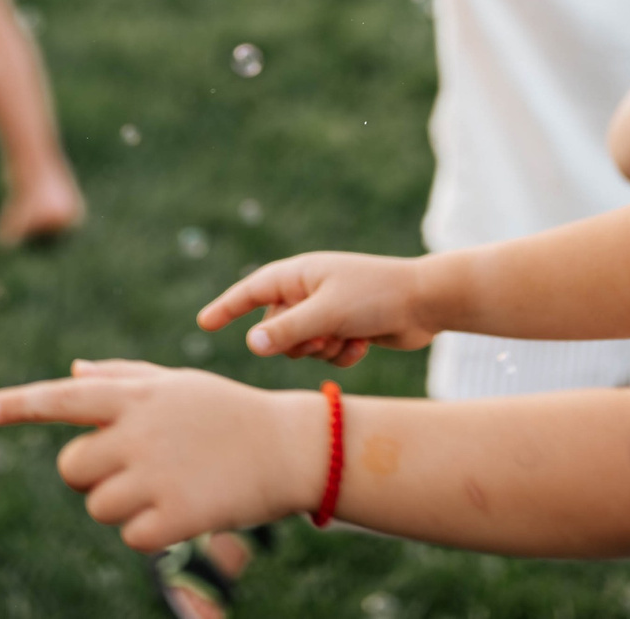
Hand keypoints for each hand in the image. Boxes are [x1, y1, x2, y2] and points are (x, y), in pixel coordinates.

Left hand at [0, 361, 324, 551]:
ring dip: (123, 504)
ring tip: (169, 484)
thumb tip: (71, 372)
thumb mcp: (177, 384)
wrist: (288, 447)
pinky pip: (129, 536)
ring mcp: (155, 474)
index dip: (21, 404)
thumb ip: (121, 378)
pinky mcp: (175, 515)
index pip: (65, 397)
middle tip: (136, 466)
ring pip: (97, 505)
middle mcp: (138, 431)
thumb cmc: (226, 412)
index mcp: (135, 395)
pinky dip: (148, 532)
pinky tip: (181, 510)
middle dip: (92, 474)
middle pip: (72, 467)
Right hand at [198, 250, 437, 364]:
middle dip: (297, 341)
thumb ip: (287, 331)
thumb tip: (251, 344)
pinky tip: (364, 343)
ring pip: (302, 347)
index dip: (227, 307)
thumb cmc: (376, 297)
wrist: (426, 302)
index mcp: (299, 274)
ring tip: (349, 337)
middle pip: (277, 328)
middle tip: (324, 336)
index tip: (203, 322)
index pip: (251, 291)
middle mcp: (309, 291)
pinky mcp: (346, 329)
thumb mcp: (327, 314)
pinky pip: (326, 354)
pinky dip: (342, 355)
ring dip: (323, 350)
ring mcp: (328, 310)